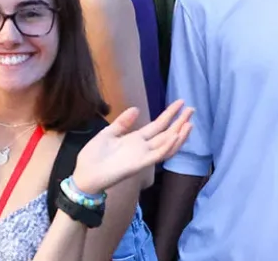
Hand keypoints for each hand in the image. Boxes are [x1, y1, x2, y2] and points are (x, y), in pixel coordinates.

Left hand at [70, 101, 193, 193]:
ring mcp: (143, 156)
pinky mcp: (140, 164)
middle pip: (167, 133)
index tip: (180, 102)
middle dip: (180, 122)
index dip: (170, 114)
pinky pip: (157, 155)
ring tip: (189, 123)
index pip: (158, 125)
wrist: (85, 175)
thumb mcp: (108, 133)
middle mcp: (143, 147)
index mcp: (135, 139)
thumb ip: (123, 122)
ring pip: (167, 145)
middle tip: (192, 109)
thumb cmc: (93, 156)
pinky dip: (168, 146)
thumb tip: (137, 109)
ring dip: (179, 135)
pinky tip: (176, 136)